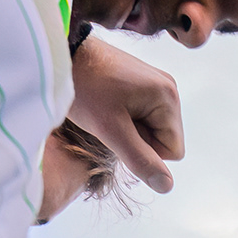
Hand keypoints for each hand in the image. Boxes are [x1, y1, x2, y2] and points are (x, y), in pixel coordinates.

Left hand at [72, 33, 183, 192]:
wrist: (65, 51)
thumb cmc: (85, 89)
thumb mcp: (110, 130)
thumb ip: (140, 159)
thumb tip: (167, 186)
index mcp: (168, 98)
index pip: (172, 151)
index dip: (144, 152)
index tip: (118, 133)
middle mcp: (169, 89)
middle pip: (163, 139)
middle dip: (137, 140)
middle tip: (109, 122)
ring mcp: (156, 83)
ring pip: (151, 128)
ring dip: (129, 129)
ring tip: (106, 112)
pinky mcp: (142, 82)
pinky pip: (143, 114)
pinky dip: (125, 117)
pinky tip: (107, 105)